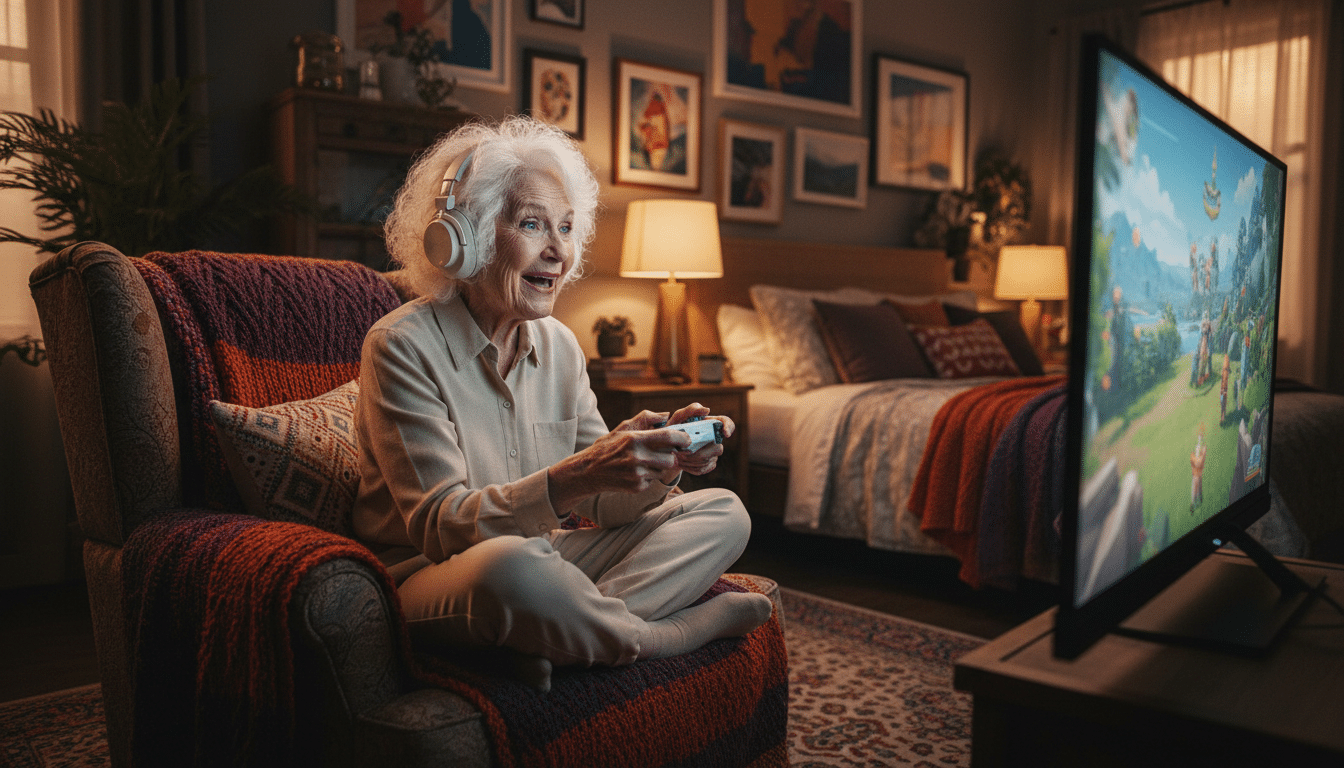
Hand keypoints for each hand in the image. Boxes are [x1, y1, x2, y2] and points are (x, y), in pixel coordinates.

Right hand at [547, 414, 688, 511]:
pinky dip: (648, 476)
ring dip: (658, 467)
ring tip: (642, 462)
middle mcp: (637, 457)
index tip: (687, 439)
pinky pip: (653, 480)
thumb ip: (646, 418)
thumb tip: (665, 415)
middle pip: (670, 458)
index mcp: (635, 439)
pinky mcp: (637, 487)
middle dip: (669, 455)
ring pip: (663, 470)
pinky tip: (635, 472)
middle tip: (661, 453)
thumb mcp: (623, 427)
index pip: (668, 437)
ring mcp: (637, 474)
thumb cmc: (609, 446)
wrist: (589, 471)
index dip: (682, 438)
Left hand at [665, 403, 732, 476]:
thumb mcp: (678, 418)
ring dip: (691, 460)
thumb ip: (691, 410)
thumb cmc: (673, 429)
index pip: (726, 422)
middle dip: (700, 453)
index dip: (729, 427)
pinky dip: (690, 467)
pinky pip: (703, 469)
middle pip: (718, 448)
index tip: (725, 434)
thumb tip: (706, 410)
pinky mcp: (708, 464)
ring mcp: (712, 452)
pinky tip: (681, 463)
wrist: (665, 449)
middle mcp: (715, 438)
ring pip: (709, 460)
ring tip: (678, 456)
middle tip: (682, 452)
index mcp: (710, 424)